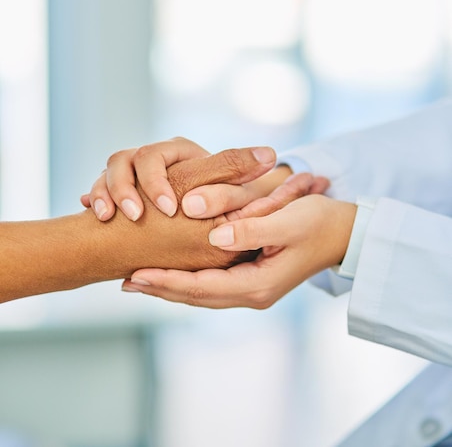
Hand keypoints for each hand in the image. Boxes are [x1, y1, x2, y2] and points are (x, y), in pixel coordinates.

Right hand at [81, 138, 277, 220]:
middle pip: (124, 159)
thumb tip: (270, 153)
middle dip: (125, 188)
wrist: (156, 234)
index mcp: (177, 155)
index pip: (158, 155)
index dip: (158, 183)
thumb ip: (233, 169)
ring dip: (105, 193)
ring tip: (107, 217)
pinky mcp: (115, 193)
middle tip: (136, 216)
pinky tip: (98, 215)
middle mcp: (152, 161)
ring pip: (109, 169)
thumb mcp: (209, 191)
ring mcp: (130, 176)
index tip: (168, 209)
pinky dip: (95, 201)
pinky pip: (96, 189)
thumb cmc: (191, 211)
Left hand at [122, 192, 352, 309]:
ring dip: (170, 285)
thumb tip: (214, 237)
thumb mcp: (288, 220)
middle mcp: (252, 292)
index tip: (135, 273)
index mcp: (258, 283)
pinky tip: (171, 272)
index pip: (202, 287)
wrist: (343, 232)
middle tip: (125, 279)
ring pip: (202, 292)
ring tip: (138, 278)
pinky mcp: (252, 278)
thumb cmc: (318, 221)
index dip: (167, 280)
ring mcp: (253, 287)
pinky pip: (211, 284)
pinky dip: (187, 279)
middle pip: (196, 295)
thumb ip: (251, 228)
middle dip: (160, 287)